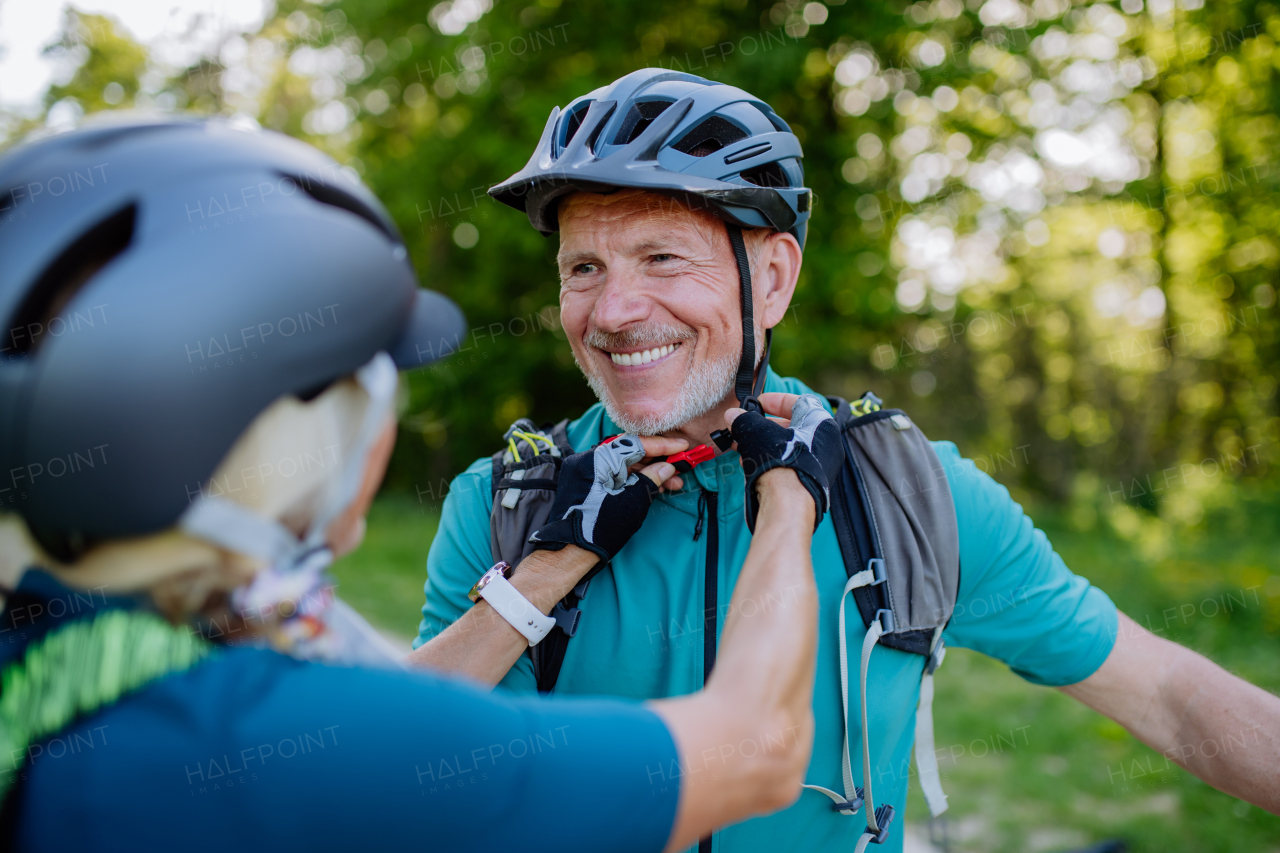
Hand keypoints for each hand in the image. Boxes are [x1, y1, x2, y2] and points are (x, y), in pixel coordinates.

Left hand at [528, 435, 676, 563]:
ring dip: (648, 471)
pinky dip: (633, 479)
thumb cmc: (598, 529)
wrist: (570, 554)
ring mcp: (585, 472)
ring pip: (623, 464)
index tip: (682, 447)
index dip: (662, 445)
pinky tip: (654, 486)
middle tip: (680, 467)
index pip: (634, 443)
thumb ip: (651, 479)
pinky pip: (614, 474)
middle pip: (628, 451)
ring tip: (672, 483)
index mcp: (595, 460)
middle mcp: (587, 460)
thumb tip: (667, 467)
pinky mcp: (586, 484)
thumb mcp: (632, 502)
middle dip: (657, 460)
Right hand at [724, 393, 843, 531]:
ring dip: (763, 444)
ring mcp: (820, 467)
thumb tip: (733, 416)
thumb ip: (743, 420)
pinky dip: (770, 460)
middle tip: (746, 425)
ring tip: (742, 445)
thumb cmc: (780, 463)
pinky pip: (789, 464)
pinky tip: (751, 463)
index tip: (758, 403)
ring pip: (789, 447)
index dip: (776, 400)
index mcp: (821, 425)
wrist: (788, 505)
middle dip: (764, 425)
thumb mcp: (755, 432)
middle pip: (793, 426)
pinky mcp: (809, 484)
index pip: (800, 402)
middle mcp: (826, 445)